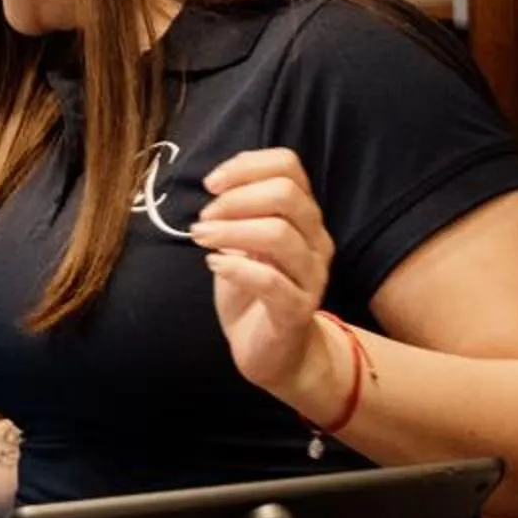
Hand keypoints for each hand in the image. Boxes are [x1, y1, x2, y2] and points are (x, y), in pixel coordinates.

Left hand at [191, 147, 346, 410]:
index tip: (211, 183)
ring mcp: (312, 277)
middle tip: (204, 217)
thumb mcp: (242, 240)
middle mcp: (316, 241)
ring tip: (201, 238)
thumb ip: (239, 209)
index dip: (246, 166)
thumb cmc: (253, 289)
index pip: (288, 166)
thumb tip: (217, 181)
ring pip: (279, 235)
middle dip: (236, 199)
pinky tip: (214, 265)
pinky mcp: (298, 311)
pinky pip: (271, 282)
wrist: (273, 352)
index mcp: (303, 216)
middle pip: (286, 194)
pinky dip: (236, 267)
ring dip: (230, 231)